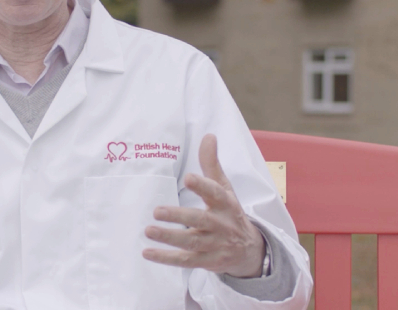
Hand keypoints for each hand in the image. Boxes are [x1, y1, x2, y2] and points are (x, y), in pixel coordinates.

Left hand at [142, 134, 264, 277]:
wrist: (249, 250)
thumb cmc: (229, 212)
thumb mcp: (224, 188)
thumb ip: (211, 163)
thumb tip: (208, 136)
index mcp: (225, 203)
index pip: (215, 193)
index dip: (202, 186)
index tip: (188, 178)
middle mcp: (221, 224)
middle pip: (200, 220)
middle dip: (179, 216)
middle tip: (157, 211)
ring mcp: (215, 245)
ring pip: (191, 242)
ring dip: (169, 237)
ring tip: (148, 230)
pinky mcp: (207, 261)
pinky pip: (186, 261)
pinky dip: (166, 258)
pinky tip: (147, 252)